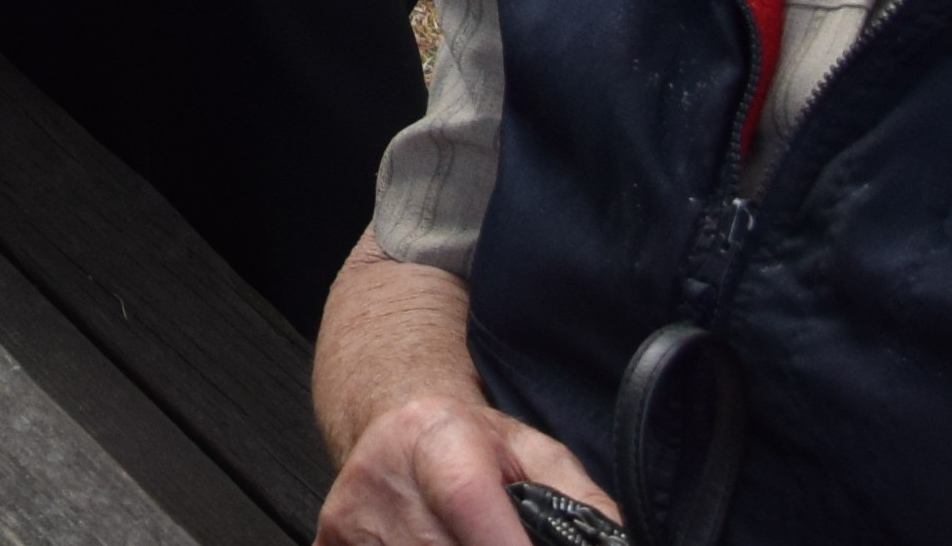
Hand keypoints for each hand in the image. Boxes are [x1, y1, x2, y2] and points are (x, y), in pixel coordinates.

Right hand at [317, 391, 613, 545]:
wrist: (388, 418)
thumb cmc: (467, 441)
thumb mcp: (534, 453)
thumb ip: (581, 501)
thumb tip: (621, 540)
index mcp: (439, 439)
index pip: (468, 500)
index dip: (502, 541)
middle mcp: (384, 474)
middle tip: (511, 537)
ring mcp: (351, 517)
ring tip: (467, 538)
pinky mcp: (330, 542)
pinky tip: (436, 543)